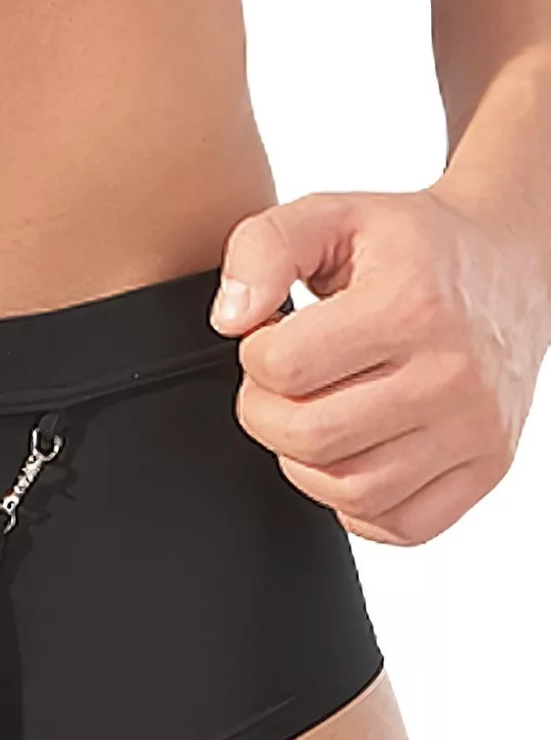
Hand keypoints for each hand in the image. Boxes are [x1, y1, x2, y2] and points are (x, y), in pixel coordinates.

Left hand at [209, 185, 550, 543]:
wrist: (510, 262)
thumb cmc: (410, 244)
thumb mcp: (331, 215)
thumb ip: (262, 248)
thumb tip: (230, 320)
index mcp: (411, 306)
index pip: (283, 368)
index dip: (253, 355)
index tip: (272, 336)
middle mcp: (453, 374)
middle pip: (310, 438)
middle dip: (264, 413)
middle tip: (278, 384)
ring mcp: (477, 428)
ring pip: (350, 492)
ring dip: (303, 461)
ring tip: (312, 413)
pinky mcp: (488, 466)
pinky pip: (399, 525)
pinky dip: (357, 504)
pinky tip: (352, 452)